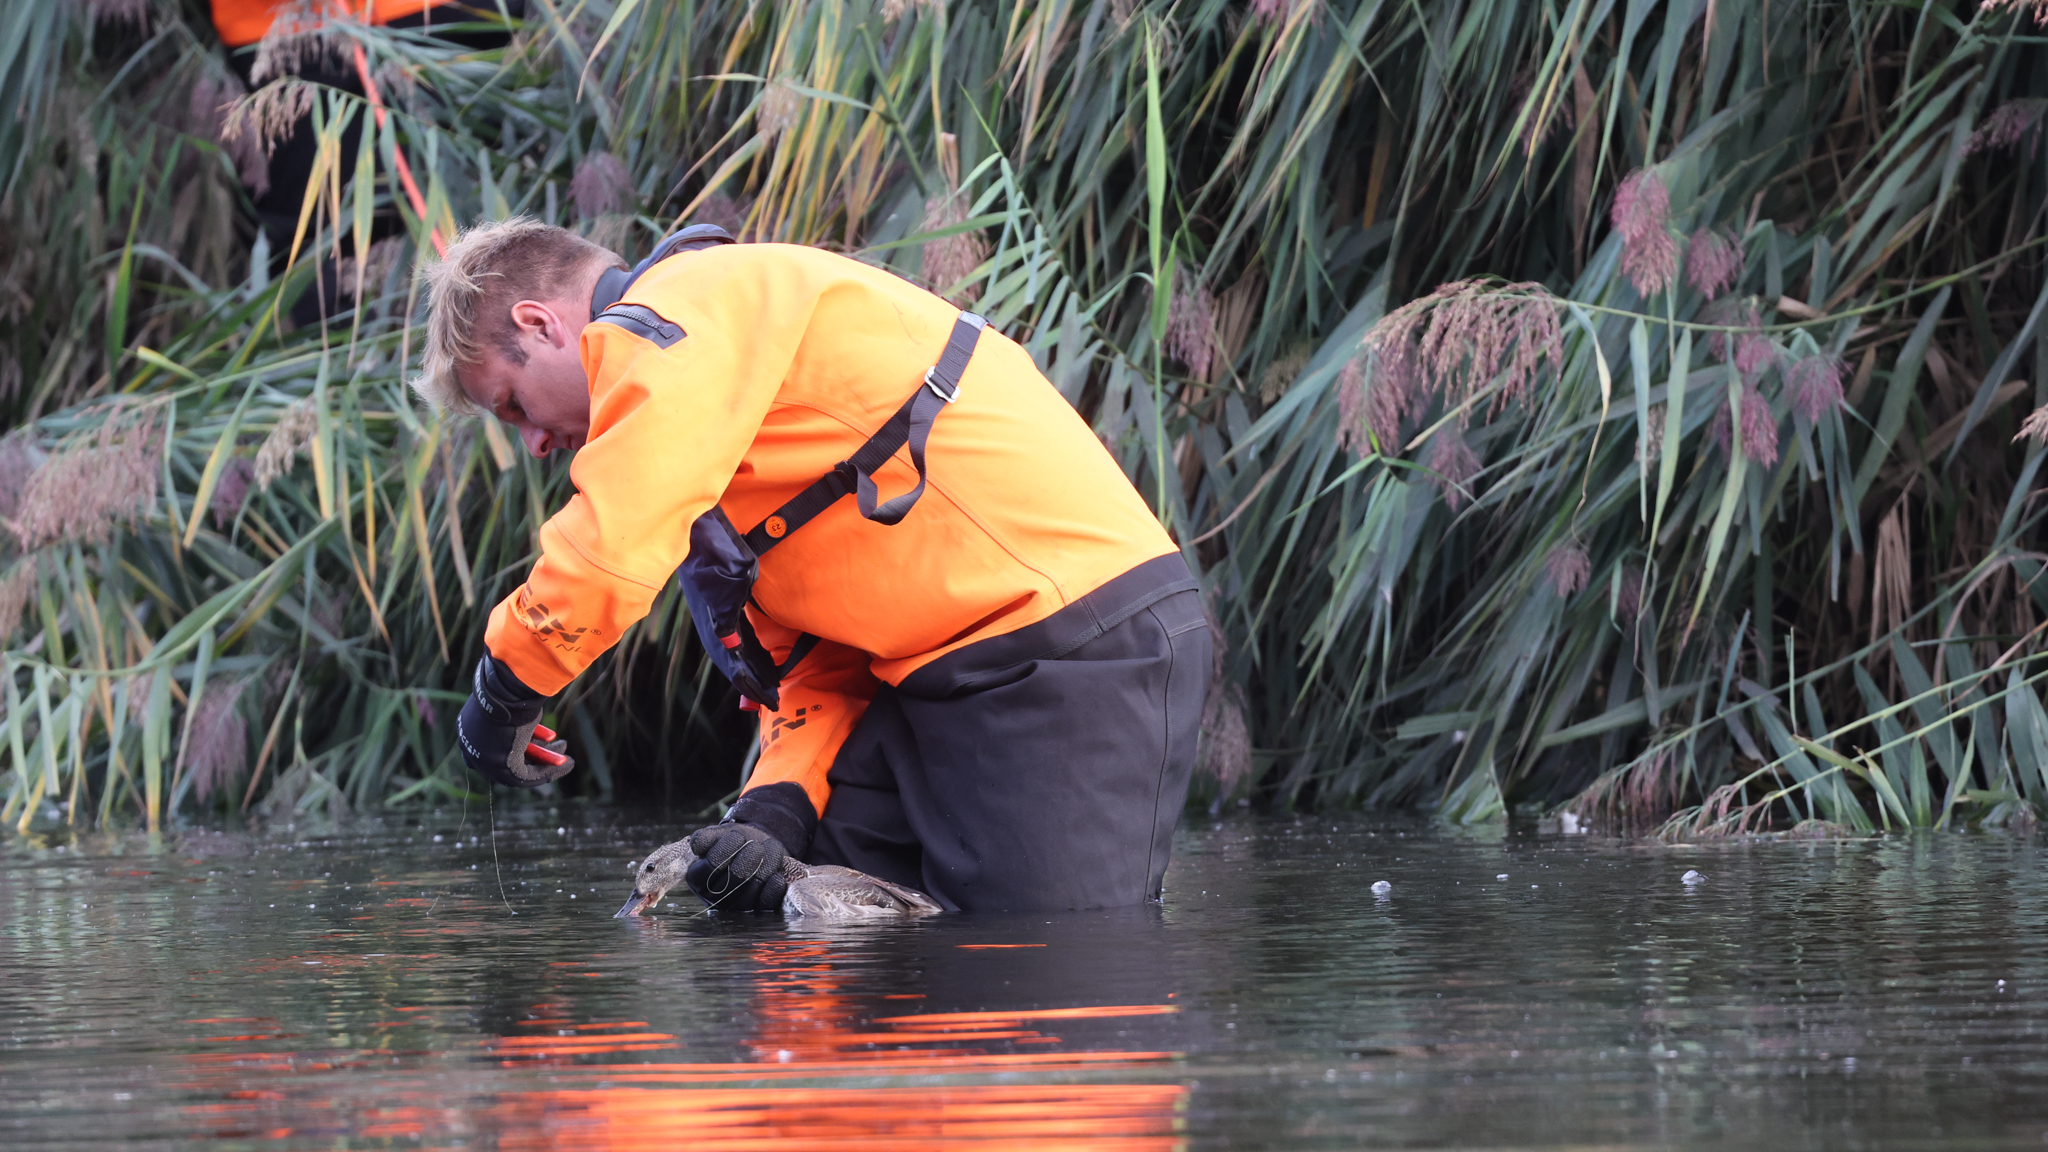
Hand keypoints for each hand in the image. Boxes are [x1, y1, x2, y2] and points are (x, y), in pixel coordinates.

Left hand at [456, 655, 575, 787]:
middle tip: (554, 746)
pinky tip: (566, 763)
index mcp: (469, 727)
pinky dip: (547, 771)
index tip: (541, 739)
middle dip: (535, 754)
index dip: (520, 744)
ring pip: (518, 768)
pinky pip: (525, 775)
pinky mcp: (500, 766)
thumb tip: (530, 698)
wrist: (505, 689)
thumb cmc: (509, 685)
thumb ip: (515, 709)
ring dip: (545, 763)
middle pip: (506, 758)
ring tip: (565, 757)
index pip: (493, 745)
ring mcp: (484, 759)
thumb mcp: (511, 697)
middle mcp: (472, 746)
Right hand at [685, 822, 790, 910]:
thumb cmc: (733, 840)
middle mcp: (713, 897)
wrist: (756, 844)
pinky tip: (777, 877)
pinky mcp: (756, 910)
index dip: (723, 853)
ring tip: (770, 849)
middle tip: (756, 846)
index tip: (737, 835)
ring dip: (763, 870)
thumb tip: (697, 845)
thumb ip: (705, 838)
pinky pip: (764, 905)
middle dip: (746, 861)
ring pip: (748, 895)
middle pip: (729, 885)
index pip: (707, 870)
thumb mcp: (718, 835)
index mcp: (698, 878)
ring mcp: (735, 906)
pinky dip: (772, 891)